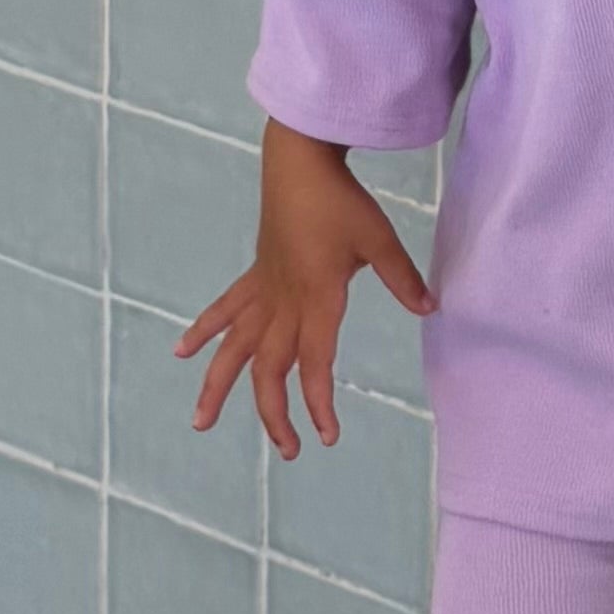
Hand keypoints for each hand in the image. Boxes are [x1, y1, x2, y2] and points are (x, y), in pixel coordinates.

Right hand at [178, 123, 431, 460]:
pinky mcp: (256, 275)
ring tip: (201, 422)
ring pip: (235, 348)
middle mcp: (283, 303)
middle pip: (270, 369)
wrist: (299, 162)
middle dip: (275, 414)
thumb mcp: (379, 239)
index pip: (314, 364)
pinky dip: (204, 331)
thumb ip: (403, 278)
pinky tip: (182, 352)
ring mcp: (264, 290)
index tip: (326, 436)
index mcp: (315, 300)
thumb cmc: (341, 200)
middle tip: (288, 452)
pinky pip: (225, 309)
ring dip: (218, 386)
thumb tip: (431, 308)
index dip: (318, 402)